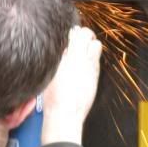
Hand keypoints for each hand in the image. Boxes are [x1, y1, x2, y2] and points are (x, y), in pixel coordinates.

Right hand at [41, 26, 102, 145]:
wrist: (65, 114)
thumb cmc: (54, 96)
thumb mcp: (51, 70)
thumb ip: (59, 54)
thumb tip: (64, 43)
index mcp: (73, 55)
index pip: (80, 32)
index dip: (75, 31)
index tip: (69, 34)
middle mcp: (85, 60)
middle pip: (91, 37)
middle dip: (85, 36)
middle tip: (76, 41)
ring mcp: (92, 69)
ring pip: (96, 47)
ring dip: (89, 47)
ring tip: (79, 52)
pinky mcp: (94, 78)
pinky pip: (96, 62)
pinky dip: (90, 60)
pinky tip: (81, 67)